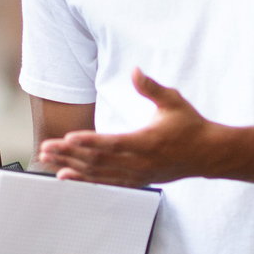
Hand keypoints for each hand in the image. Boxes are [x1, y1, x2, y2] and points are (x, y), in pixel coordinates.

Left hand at [34, 69, 220, 186]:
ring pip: (97, 173)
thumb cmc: (190, 125)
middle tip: (46, 147)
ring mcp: (137, 175)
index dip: (89, 141)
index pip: (113, 143)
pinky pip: (104, 182)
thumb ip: (152, 88)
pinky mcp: (136, 181)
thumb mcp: (173, 101)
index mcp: (147, 142)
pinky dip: (83, 179)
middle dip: (69, 153)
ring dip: (71, 165)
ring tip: (48, 159)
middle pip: (98, 160)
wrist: (208, 155)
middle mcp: (139, 163)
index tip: (68, 137)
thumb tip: (135, 71)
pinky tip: (65, 176)